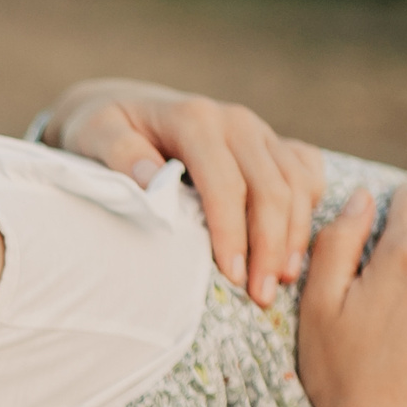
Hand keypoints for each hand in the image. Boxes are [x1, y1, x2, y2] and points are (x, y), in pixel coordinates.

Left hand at [39, 78, 325, 305]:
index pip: (226, 183)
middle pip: (271, 188)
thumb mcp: (97, 134)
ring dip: (294, 235)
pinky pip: (306, 171)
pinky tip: (296, 247)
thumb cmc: (107, 131)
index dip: (233, 232)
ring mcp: (259, 131)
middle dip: (270, 246)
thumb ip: (120, 154)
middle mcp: (236, 121)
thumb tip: (152, 180)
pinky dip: (309, 208)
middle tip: (262, 297)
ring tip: (283, 281)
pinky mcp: (272, 142)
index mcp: (196, 119)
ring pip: (296, 183)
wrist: (126, 110)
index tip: (232, 277)